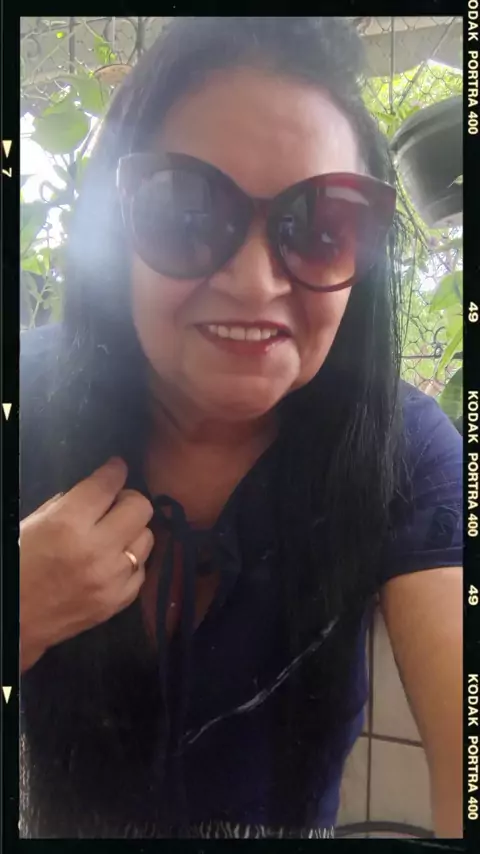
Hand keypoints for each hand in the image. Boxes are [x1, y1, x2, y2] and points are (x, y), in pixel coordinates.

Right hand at [20, 458, 153, 671]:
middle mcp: (97, 549)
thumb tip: (99, 488)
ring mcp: (112, 578)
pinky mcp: (119, 601)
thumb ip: (68, 504)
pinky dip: (131, 561)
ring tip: (116, 534)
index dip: (115, 470)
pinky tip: (115, 561)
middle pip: (140, 507)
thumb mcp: (34, 524)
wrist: (15, 621)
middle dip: (129, 499)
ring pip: (147, 537)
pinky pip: (143, 569)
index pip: (107, 485)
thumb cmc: (19, 566)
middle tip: (116, 504)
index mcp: (68, 524)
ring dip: (133, 530)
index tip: (117, 468)